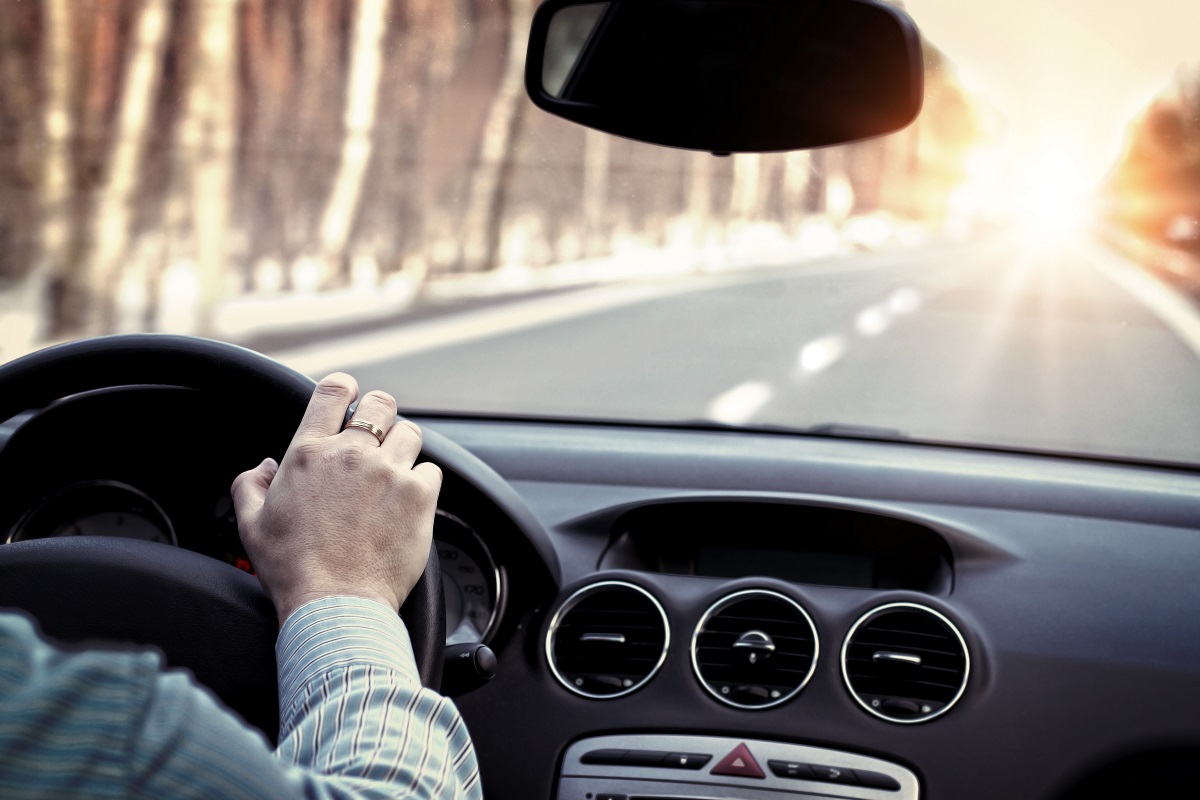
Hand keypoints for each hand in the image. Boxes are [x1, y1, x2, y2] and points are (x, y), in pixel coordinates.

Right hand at [230, 373, 441, 625]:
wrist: (334, 604)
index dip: (345, 388)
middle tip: (377, 438)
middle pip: (381, 403)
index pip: (333, 391)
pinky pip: (432, 470)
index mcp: (309, 453)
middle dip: (381, 415)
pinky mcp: (419, 494)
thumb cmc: (293, 570)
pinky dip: (424, 481)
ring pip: (410, 433)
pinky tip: (409, 501)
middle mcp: (351, 454)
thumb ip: (250, 485)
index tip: (351, 397)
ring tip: (394, 474)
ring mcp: (388, 472)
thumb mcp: (252, 525)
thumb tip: (264, 467)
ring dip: (403, 448)